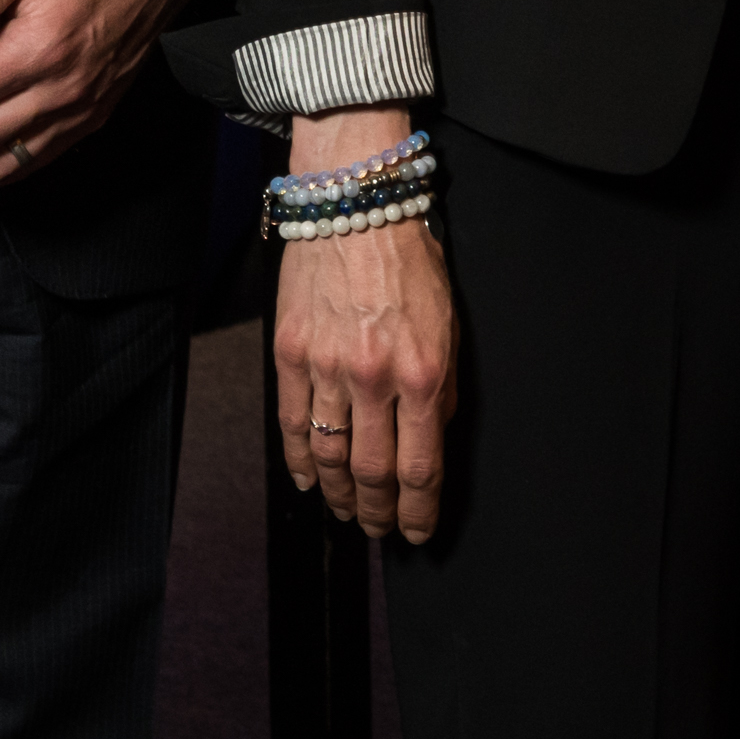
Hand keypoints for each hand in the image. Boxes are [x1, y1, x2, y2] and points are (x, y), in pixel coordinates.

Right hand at [272, 109, 457, 540]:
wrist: (354, 206)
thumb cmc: (409, 259)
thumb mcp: (449, 323)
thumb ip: (443, 387)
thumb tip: (434, 440)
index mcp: (422, 372)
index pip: (421, 466)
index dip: (419, 510)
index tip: (418, 531)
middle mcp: (374, 378)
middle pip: (373, 472)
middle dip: (380, 512)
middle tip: (382, 530)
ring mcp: (327, 368)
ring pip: (329, 457)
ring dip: (341, 496)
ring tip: (350, 513)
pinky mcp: (290, 355)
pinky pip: (293, 424)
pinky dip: (299, 462)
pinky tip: (309, 481)